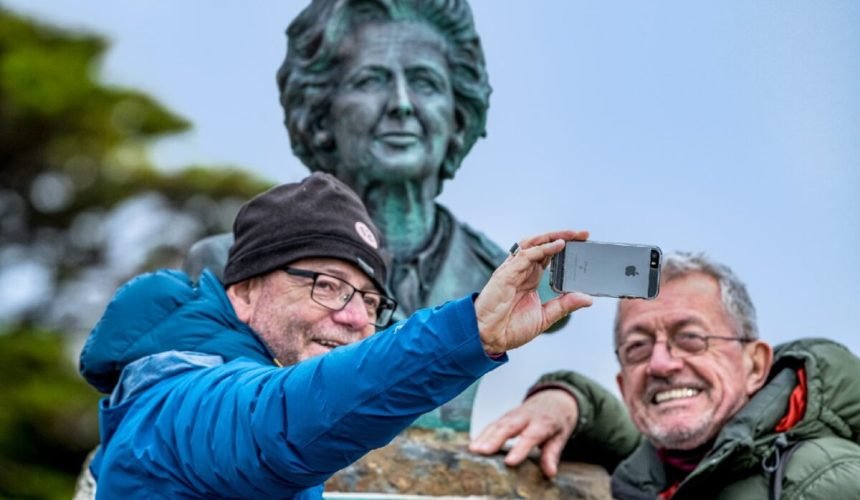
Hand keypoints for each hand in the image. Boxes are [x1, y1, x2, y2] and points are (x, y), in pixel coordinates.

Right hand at [469, 389, 579, 476]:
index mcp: (543, 423)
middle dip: (494, 439)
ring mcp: (513, 415)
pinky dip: (482, 433)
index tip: (509, 462)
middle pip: (508, 427)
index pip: (530, 436)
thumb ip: (552, 454)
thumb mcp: (561, 436)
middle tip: (482, 451)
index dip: (519, 449)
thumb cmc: (557, 421)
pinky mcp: (505, 416)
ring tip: (473, 450)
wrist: (554, 399)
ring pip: (497, 424)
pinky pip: (492, 424)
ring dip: (484, 436)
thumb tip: (550, 473)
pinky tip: (474, 445)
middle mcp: (525, 417)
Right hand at [475, 230, 591, 353]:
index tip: (583, 243)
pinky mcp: (506, 274)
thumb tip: (587, 299)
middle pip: (542, 244)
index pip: (548, 254)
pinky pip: (525, 255)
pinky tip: (557, 246)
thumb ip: (564, 305)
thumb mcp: (545, 317)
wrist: (488, 338)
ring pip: (533, 243)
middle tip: (583, 234)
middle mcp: (521, 270)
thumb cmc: (509, 328)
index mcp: (530, 278)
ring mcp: (512, 270)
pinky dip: (542, 248)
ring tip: (571, 235)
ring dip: (552, 236)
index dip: (564, 246)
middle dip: (562, 236)